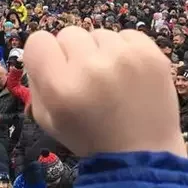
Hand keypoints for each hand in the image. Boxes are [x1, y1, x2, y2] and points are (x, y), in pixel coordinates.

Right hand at [24, 27, 183, 157]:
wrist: (143, 154)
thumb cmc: (91, 139)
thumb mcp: (48, 120)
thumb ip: (37, 83)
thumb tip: (43, 54)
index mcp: (61, 88)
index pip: (38, 41)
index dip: (45, 55)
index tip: (58, 70)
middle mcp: (90, 67)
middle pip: (68, 34)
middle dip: (73, 54)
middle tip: (87, 80)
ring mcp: (124, 57)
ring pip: (98, 34)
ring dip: (100, 53)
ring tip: (112, 80)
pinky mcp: (150, 53)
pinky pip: (126, 35)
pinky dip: (125, 51)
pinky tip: (129, 74)